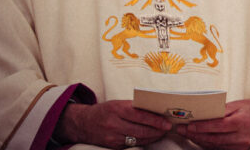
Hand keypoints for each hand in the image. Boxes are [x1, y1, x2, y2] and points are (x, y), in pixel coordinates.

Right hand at [54, 100, 172, 147]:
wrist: (82, 123)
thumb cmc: (105, 110)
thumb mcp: (118, 103)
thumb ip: (135, 107)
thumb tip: (156, 110)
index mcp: (117, 109)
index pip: (141, 116)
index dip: (156, 120)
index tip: (167, 123)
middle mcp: (114, 123)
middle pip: (141, 130)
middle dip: (157, 130)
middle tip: (167, 129)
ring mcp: (112, 136)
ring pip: (137, 139)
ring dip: (152, 137)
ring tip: (161, 133)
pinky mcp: (111, 146)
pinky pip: (130, 145)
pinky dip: (142, 142)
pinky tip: (149, 138)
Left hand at [175, 97, 249, 148]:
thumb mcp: (237, 104)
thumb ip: (220, 110)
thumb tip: (201, 114)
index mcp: (242, 121)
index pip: (218, 126)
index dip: (202, 126)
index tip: (188, 125)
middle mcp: (241, 136)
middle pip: (213, 138)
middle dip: (195, 134)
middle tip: (181, 129)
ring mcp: (240, 146)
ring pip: (214, 145)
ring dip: (198, 140)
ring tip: (187, 133)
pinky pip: (219, 148)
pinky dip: (207, 144)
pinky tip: (198, 138)